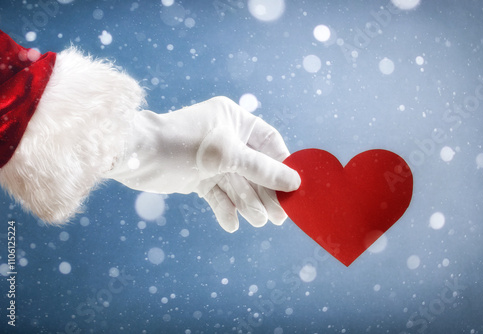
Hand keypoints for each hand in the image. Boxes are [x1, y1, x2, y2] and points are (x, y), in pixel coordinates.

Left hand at [106, 96, 299, 231]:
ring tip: (256, 221)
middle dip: (265, 192)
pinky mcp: (198, 178)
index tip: (294, 187)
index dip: (282, 164)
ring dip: (246, 203)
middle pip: (255, 168)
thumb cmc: (182, 144)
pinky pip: (218, 194)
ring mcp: (211, 160)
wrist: (136, 156)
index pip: (269, 142)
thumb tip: (294, 181)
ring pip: (237, 184)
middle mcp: (225, 138)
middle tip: (279, 216)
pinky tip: (231, 223)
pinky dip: (224, 208)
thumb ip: (262, 169)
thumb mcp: (226, 155)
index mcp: (234, 119)